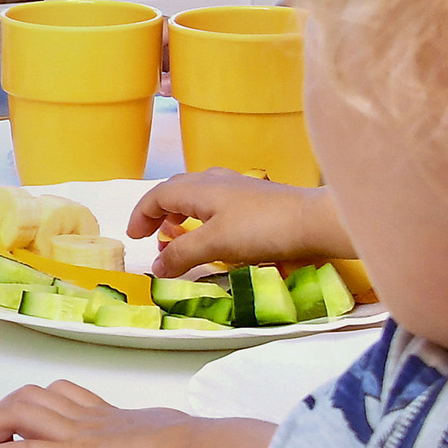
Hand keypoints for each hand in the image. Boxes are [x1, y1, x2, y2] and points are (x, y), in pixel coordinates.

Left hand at [0, 380, 274, 447]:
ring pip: (15, 413)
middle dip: (0, 415)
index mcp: (111, 416)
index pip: (62, 394)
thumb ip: (158, 444)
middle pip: (29, 396)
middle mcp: (88, 418)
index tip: (21, 426)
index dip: (36, 406)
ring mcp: (78, 434)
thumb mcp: (173, 441)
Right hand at [127, 170, 352, 275]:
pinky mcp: (253, 199)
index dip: (141, 215)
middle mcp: (213, 181)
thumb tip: (156, 267)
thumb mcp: (215, 244)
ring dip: (180, 216)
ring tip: (177, 237)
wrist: (313, 221)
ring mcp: (235, 188)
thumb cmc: (261, 228)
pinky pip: (214, 204)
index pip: (158, 195)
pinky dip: (201, 218)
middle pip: (175, 191)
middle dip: (158, 213)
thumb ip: (183, 255)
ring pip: (196, 196)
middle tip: (151, 237)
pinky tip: (212, 235)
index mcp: (198, 187)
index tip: (134, 236)